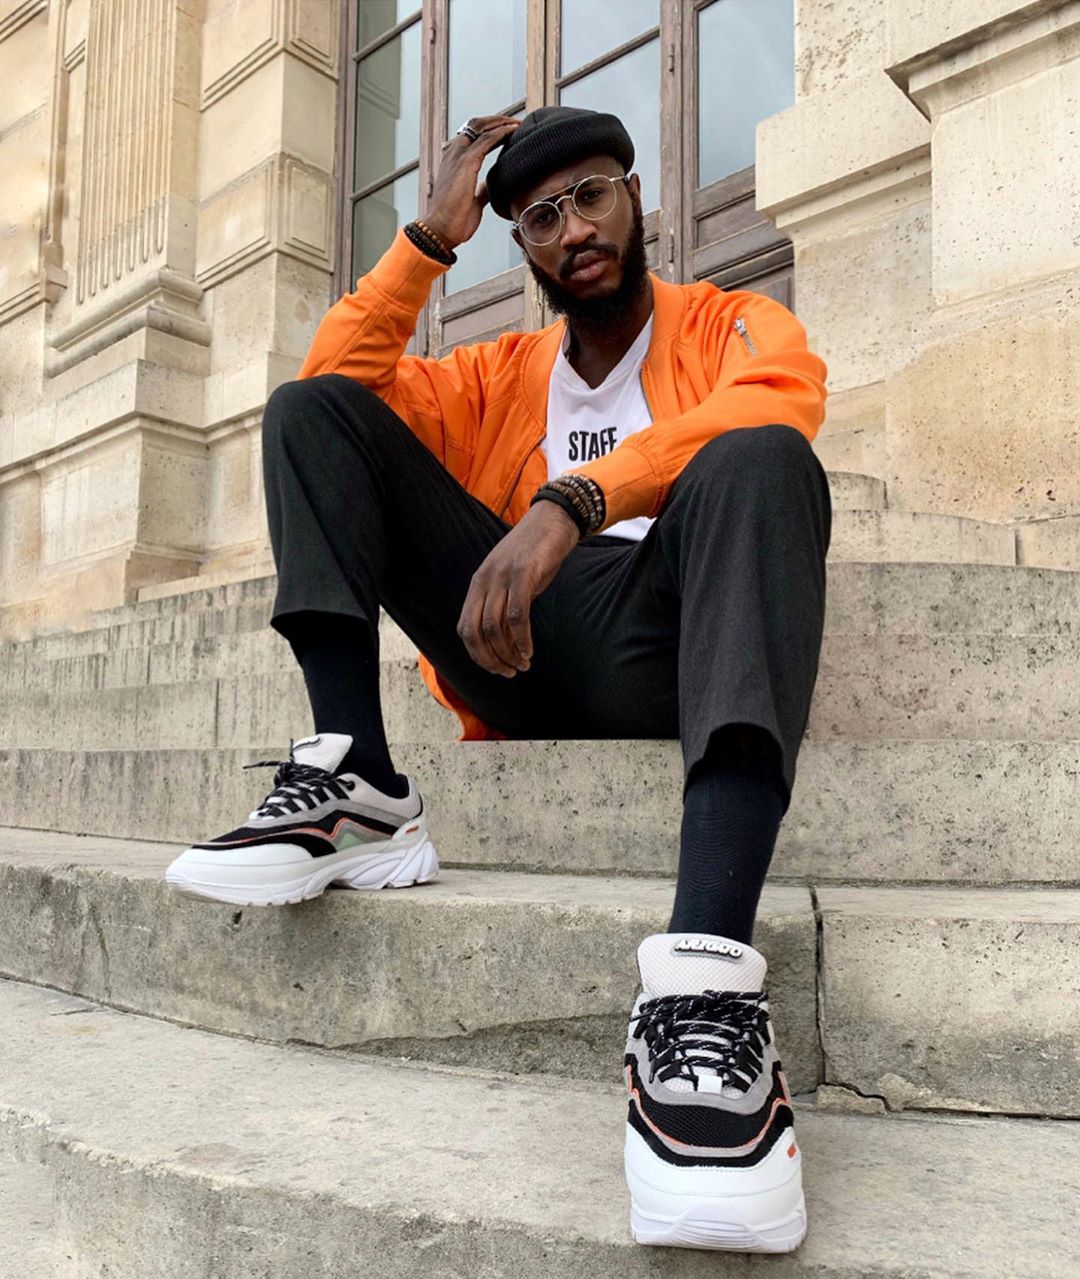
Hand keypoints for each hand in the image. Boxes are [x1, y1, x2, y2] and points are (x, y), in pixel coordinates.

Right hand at [425, 115, 519, 250]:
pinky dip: (501, 132)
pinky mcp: (466, 162)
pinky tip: (512, 131)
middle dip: (497, 120)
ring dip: (502, 122)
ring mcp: (459, 156)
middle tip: (516, 123)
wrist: (441, 229)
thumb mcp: (472, 201)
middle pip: (477, 125)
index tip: (508, 131)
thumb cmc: (453, 219)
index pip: (473, 136)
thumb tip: (488, 187)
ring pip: (482, 127)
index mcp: (454, 162)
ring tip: (518, 124)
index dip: (491, 130)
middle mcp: (454, 154)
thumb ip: (480, 190)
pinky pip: (486, 139)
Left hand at [457, 501, 579, 676]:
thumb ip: (503, 603)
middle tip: (510, 672)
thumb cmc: (535, 554)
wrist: (554, 520)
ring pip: (494, 626)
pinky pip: (517, 614)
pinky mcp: (524, 573)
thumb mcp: (511, 580)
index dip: (477, 655)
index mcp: (478, 584)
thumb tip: (503, 638)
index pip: (465, 628)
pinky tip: (529, 649)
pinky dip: (521, 637)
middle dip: (490, 660)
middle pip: (475, 631)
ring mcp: (502, 576)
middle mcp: (485, 581)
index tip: (496, 668)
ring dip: (508, 652)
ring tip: (523, 664)